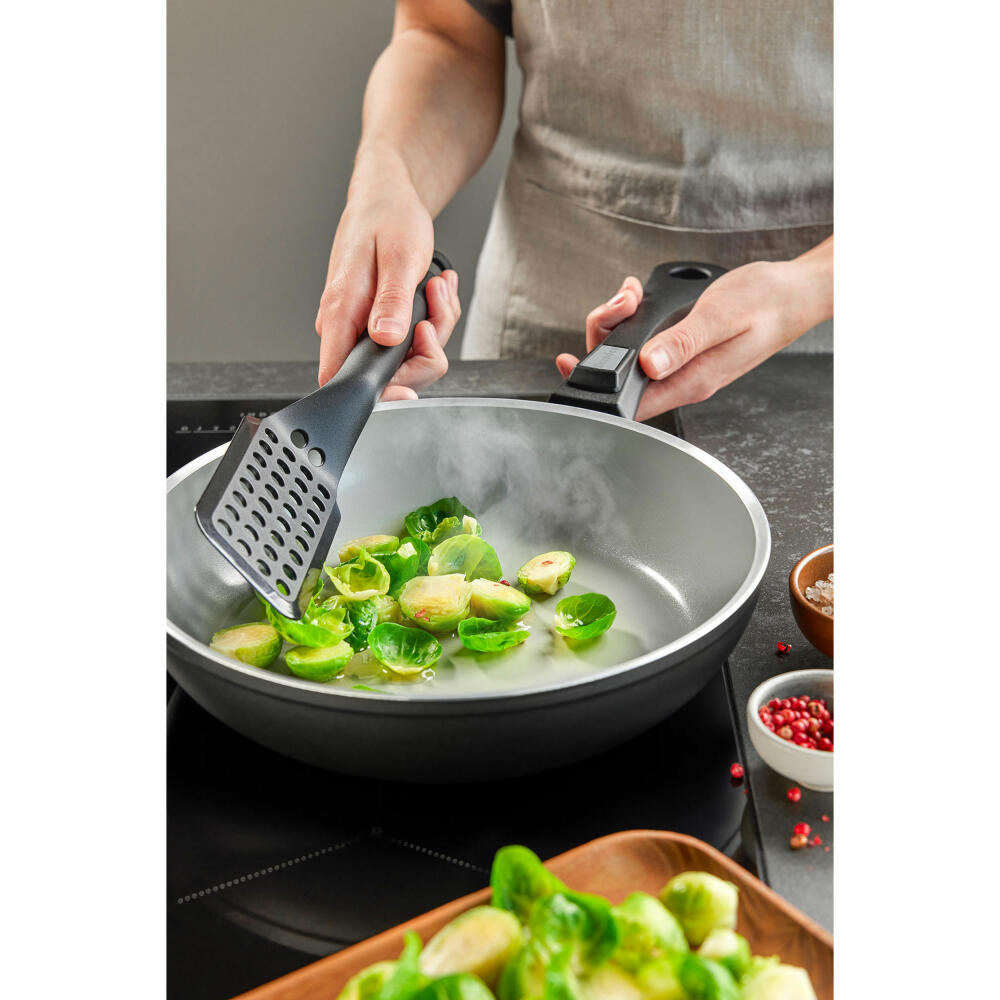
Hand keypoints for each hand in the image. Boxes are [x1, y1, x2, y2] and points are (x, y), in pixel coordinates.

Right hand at [315, 150, 460, 399]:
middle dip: (424, 351)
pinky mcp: (377, 325)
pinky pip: (410, 341)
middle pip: (387, 376)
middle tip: (434, 313)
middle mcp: (345, 326)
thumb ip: (391, 302)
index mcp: (340, 311)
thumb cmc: (388, 218)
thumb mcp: (399, 257)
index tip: (410, 388)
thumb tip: (385, 340)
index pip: (340, 377)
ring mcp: (361, 327)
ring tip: (435, 288)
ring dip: (434, 328)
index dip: (379, 394)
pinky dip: (432, 320)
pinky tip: (434, 291)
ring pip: (405, 358)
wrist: (387, 196)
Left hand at [556, 240, 832, 420]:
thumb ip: (684, 343)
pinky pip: (645, 342)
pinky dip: (632, 318)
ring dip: (618, 322)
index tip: (571, 364)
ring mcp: (681, 365)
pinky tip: (637, 297)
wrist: (796, 293)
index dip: (595, 390)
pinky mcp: (682, 350)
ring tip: (630, 294)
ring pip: (630, 356)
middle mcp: (682, 379)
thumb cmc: (768, 303)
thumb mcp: (723, 317)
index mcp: (691, 380)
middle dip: (605, 338)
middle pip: (623, 376)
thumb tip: (648, 364)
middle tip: (620, 303)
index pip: (630, 403)